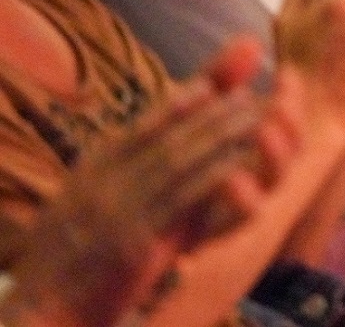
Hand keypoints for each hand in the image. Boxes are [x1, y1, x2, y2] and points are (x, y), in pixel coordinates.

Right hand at [3, 38, 285, 326]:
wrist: (45, 310)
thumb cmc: (77, 258)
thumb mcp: (92, 205)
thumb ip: (129, 170)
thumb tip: (165, 137)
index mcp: (92, 171)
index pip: (139, 127)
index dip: (177, 103)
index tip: (211, 85)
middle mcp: (102, 181)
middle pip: (164, 136)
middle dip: (210, 112)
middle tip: (249, 95)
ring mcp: (115, 209)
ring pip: (176, 159)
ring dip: (219, 133)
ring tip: (253, 115)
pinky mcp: (132, 240)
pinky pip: (178, 199)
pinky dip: (211, 176)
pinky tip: (237, 163)